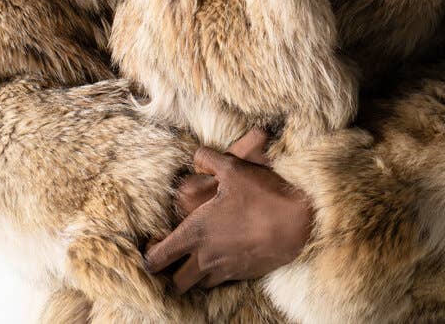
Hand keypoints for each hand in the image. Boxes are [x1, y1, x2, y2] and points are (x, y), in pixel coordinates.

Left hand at [142, 127, 313, 294]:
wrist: (295, 223)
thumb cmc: (261, 195)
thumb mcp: (232, 167)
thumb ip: (208, 160)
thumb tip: (197, 158)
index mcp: (195, 232)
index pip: (158, 258)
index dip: (149, 254)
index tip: (153, 243)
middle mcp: (205, 256)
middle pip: (176, 282)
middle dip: (169, 273)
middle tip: (172, 256)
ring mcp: (224, 269)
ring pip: (197, 286)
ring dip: (192, 276)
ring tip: (194, 259)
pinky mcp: (242, 274)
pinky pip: (219, 282)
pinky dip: (214, 275)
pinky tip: (220, 258)